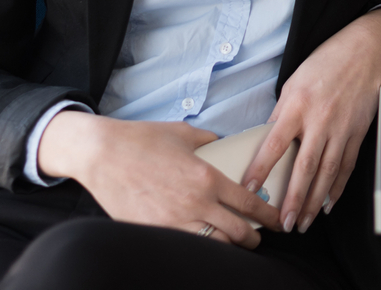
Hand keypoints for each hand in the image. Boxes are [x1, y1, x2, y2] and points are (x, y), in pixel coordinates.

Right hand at [36, 111, 279, 246]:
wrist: (101, 153)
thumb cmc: (142, 139)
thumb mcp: (182, 132)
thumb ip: (208, 139)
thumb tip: (221, 143)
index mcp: (208, 178)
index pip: (249, 203)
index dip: (269, 216)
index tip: (278, 221)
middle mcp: (196, 203)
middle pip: (238, 232)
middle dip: (253, 239)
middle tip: (258, 238)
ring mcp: (174, 222)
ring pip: (214, 246)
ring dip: (228, 247)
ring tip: (233, 244)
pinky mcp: (154, 232)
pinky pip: (185, 247)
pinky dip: (199, 249)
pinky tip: (203, 246)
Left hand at [241, 6, 380, 234]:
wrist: (364, 52)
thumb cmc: (325, 63)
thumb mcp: (292, 83)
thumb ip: (281, 113)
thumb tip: (267, 140)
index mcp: (297, 105)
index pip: (273, 144)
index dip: (260, 169)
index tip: (248, 189)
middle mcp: (319, 119)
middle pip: (304, 166)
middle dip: (294, 199)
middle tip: (284, 222)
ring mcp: (341, 128)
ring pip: (327, 172)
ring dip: (315, 201)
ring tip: (305, 222)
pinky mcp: (357, 132)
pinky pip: (346, 165)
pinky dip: (337, 187)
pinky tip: (328, 203)